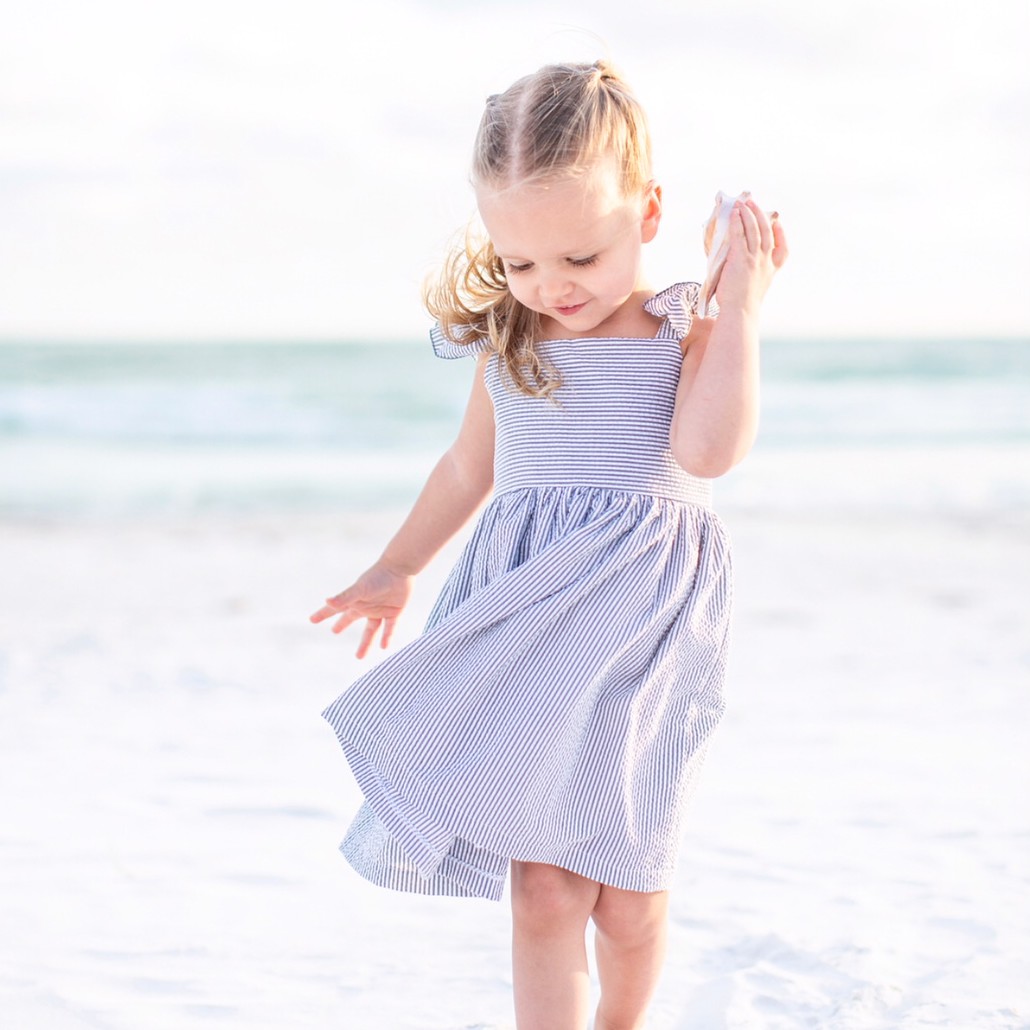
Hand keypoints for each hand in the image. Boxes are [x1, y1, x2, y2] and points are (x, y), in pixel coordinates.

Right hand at [309, 562, 413, 657]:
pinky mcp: (394, 612)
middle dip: (341, 624)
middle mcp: (365, 606)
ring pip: (370, 630)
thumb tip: (327, 601)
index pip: (335, 609)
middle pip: (350, 618)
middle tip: (333, 631)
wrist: (400, 569)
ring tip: (358, 657)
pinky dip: (386, 637)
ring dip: (365, 643)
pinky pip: (389, 628)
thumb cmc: (378, 577)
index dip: (323, 614)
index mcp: (354, 601)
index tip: (312, 619)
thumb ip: (345, 597)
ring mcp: (379, 609)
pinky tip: (383, 647)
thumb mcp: (360, 589)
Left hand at [714, 197, 787, 315]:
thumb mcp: (753, 289)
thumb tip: (736, 268)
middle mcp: (765, 262)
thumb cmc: (741, 305)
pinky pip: (739, 235)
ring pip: (754, 229)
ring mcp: (754, 259)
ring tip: (742, 203)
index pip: (783, 250)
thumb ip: (751, 276)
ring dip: (748, 213)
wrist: (739, 312)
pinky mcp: (741, 258)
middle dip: (760, 215)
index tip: (778, 223)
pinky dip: (737, 222)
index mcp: (771, 270)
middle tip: (752, 203)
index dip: (782, 234)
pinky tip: (734, 213)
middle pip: (767, 232)